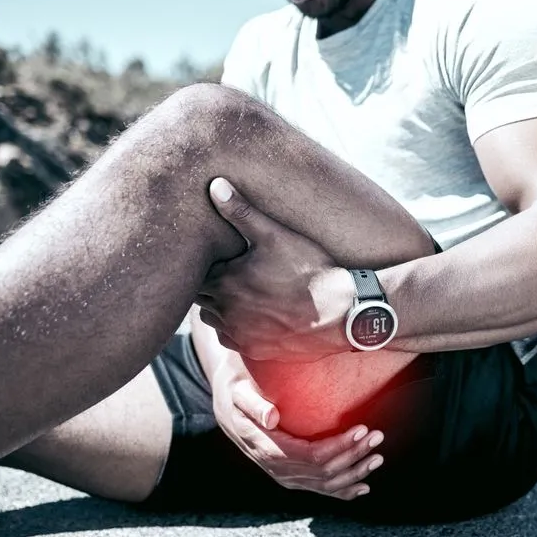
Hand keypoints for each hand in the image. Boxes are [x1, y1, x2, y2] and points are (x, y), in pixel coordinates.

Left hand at [197, 177, 353, 361]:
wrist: (342, 313)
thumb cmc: (310, 270)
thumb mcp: (275, 235)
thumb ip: (241, 211)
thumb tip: (214, 185)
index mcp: (224, 282)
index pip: (194, 273)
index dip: (202, 263)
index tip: (214, 255)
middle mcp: (225, 312)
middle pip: (199, 298)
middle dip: (209, 285)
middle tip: (226, 272)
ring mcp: (239, 334)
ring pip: (210, 320)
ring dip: (218, 308)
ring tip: (237, 293)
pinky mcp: (255, 350)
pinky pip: (230, 340)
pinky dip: (234, 328)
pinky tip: (251, 315)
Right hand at [210, 355, 384, 499]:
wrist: (227, 409)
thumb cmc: (238, 393)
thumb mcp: (239, 393)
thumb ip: (254, 404)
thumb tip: (272, 417)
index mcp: (266, 449)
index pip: (311, 455)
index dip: (339, 446)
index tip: (361, 428)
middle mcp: (277, 469)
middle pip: (324, 471)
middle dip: (354, 455)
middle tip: (377, 436)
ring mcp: (285, 476)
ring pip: (326, 483)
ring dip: (355, 472)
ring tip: (377, 456)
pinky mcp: (292, 477)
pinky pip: (320, 489)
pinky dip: (343, 491)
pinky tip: (363, 486)